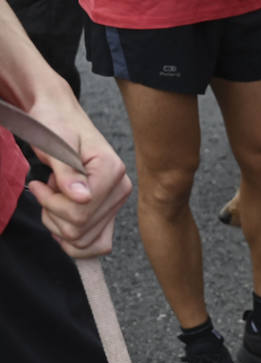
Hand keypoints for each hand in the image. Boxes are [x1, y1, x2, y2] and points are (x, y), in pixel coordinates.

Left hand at [25, 105, 130, 257]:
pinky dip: (73, 239)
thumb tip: (82, 198)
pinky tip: (60, 217)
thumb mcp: (55, 141)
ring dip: (58, 226)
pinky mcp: (109, 213)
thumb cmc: (56, 124)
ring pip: (84, 242)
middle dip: (53, 215)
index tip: (37, 184)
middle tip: (44, 190)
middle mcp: (120, 191)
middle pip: (81, 230)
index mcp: (112, 172)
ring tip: (54, 198)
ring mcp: (116, 204)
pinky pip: (97, 245)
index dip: (51, 203)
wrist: (61, 117)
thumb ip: (67, 171)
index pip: (80, 212)